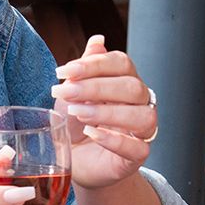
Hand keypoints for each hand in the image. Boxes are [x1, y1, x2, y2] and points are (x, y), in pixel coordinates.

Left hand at [51, 35, 157, 189]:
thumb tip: (97, 40)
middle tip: (65, 93)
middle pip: (132, 87)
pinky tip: (92, 134)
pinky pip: (137, 148)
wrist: (76, 164)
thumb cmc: (76, 128)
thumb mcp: (73, 97)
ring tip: (78, 113)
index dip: (94, 65)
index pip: (122, 64)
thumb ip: (84, 70)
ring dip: (107, 112)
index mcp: (125, 83)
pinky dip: (114, 140)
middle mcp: (140, 104)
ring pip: (141, 115)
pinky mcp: (137, 156)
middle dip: (96, 87)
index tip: (63, 72)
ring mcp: (141, 131)